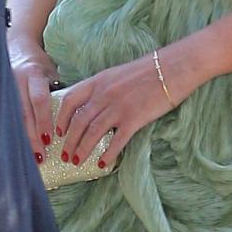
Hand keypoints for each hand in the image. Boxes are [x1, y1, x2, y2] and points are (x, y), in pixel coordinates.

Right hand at [9, 42, 58, 162]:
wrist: (17, 48)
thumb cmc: (39, 65)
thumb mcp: (50, 73)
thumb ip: (57, 92)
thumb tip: (74, 119)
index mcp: (33, 74)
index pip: (39, 100)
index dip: (43, 120)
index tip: (49, 140)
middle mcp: (15, 81)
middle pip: (23, 113)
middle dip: (31, 137)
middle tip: (40, 157)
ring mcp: (4, 88)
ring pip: (13, 118)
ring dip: (22, 138)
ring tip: (30, 157)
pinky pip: (6, 117)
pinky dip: (14, 133)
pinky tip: (18, 147)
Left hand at [55, 53, 177, 169]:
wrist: (172, 68)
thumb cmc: (146, 71)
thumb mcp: (116, 74)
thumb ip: (102, 88)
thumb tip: (91, 106)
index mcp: (98, 81)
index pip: (69, 100)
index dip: (61, 118)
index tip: (59, 131)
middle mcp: (104, 94)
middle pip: (78, 121)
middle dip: (69, 141)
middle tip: (65, 155)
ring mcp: (118, 107)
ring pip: (92, 133)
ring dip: (82, 149)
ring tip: (78, 161)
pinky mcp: (134, 118)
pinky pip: (116, 141)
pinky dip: (107, 154)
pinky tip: (103, 163)